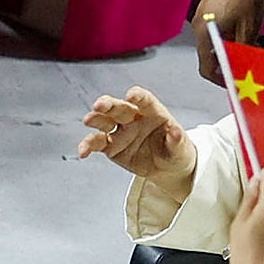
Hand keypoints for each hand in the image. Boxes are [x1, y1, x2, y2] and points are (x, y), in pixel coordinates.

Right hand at [77, 86, 196, 200]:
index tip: (132, 95)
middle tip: (100, 104)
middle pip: (119, 107)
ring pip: (104, 121)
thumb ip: (177, 140)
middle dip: (109, 104)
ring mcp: (120, 131)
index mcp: (153, 113)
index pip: (145, 100)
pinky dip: (88, 146)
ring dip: (96, 119)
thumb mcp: (181, 149)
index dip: (138, 96)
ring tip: (88, 120)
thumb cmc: (176, 152)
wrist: (167, 169)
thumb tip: (176, 132)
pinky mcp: (111, 146)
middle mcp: (133, 118)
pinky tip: (83, 151)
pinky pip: (97, 144)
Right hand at [193, 0, 263, 85]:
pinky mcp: (209, 6)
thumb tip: (242, 68)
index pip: (207, 69)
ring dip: (227, 50)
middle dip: (225, 65)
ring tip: (245, 50)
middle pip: (208, 56)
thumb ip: (243, 52)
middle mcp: (199, 26)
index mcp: (204, 35)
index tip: (232, 84)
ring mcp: (203, 15)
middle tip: (242, 68)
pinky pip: (214, 29)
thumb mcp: (249, 30)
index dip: (220, 80)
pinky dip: (225, 37)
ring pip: (212, 42)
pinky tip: (241, 34)